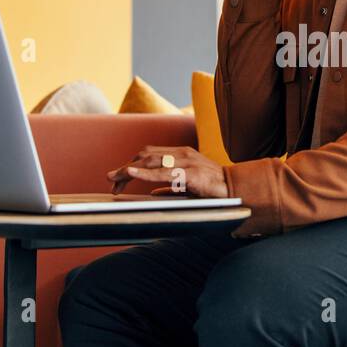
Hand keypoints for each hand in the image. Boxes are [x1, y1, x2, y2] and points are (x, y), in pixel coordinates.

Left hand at [107, 146, 227, 197]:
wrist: (235, 189)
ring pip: (149, 160)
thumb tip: (152, 193)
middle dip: (124, 168)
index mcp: (180, 153)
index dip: (131, 164)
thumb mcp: (188, 185)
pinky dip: (143, 172)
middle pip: (145, 154)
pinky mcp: (189, 174)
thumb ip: (170, 186)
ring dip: (128, 170)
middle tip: (111, 182)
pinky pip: (162, 173)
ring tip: (113, 179)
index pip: (149, 153)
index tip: (118, 178)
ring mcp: (185, 161)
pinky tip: (130, 173)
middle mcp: (181, 153)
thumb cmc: (213, 189)